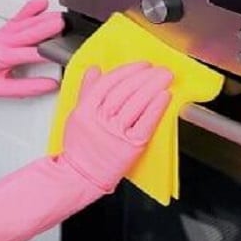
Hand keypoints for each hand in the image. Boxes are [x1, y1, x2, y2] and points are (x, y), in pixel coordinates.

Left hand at [0, 0, 64, 97]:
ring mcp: (5, 32)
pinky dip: (31, 8)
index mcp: (1, 57)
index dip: (44, 54)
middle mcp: (4, 41)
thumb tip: (49, 86)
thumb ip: (26, 88)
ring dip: (44, 18)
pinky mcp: (7, 28)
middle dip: (46, 28)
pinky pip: (20, 16)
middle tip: (62, 24)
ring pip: (27, 23)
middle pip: (29, 32)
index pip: (27, 54)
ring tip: (61, 16)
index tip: (59, 54)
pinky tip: (41, 2)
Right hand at [58, 62, 172, 191]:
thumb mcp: (76, 115)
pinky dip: (156, 108)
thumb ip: (87, 90)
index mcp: (86, 110)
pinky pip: (146, 123)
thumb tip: (95, 70)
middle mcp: (101, 120)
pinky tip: (164, 97)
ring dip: (153, 87)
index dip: (127, 71)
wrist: (81, 176)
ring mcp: (116, 133)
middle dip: (144, 76)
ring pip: (136, 104)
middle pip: (125, 91)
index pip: (108, 83)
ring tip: (164, 78)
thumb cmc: (79, 148)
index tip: (141, 65)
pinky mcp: (131, 146)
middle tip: (157, 69)